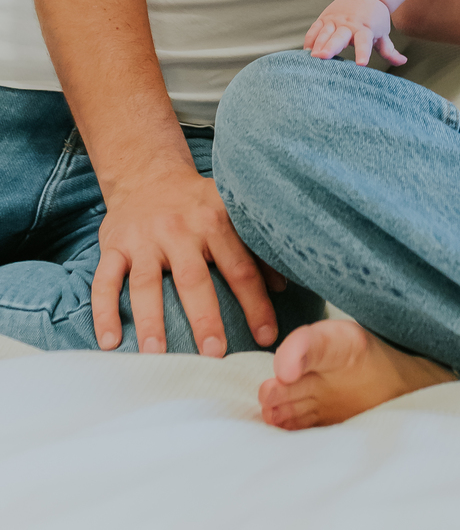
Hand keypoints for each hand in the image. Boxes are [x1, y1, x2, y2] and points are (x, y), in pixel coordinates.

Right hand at [93, 163, 278, 354]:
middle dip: (205, 317)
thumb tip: (284, 285)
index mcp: (215, 222)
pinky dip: (104, 311)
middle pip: (193, 278)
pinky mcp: (114, 246)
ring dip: (150, 320)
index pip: (240, 268)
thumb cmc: (196, 204)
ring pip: (146, 283)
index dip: (256, 303)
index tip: (266, 336)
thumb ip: (254, 248)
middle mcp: (179, 230)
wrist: (148, 174)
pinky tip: (109, 341)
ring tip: (155, 355)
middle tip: (214, 354)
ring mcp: (144, 239)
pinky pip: (105, 280)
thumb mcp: (230, 213)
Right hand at [304, 0, 405, 67]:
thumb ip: (389, 49)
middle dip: (330, 47)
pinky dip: (310, 39)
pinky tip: (306, 51)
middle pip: (339, 36)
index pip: (364, 42)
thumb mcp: (383, 32)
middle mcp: (349, 24)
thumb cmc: (374, 18)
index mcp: (365, 28)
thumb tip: (403, 62)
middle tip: (322, 58)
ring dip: (317, 44)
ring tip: (312, 57)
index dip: (363, 52)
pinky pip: (314, 29)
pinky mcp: (324, 18)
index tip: (361, 64)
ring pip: (324, 32)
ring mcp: (335, 20)